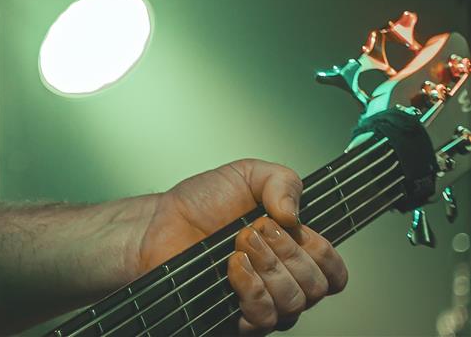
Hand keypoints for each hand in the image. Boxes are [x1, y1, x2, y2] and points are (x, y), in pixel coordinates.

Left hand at [137, 159, 347, 332]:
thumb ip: (282, 181)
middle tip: (253, 231)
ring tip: (239, 245)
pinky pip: (264, 318)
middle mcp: (284, 281)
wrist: (159, 224)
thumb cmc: (200, 204)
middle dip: (287, 253)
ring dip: (268, 269)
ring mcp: (263, 302)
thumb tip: (294, 214)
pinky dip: (251, 288)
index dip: (320, 251)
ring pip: (294, 304)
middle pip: (316, 287)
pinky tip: (233, 266)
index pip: (334, 270)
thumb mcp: (247, 175)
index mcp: (295, 251)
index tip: (287, 226)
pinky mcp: (239, 318)